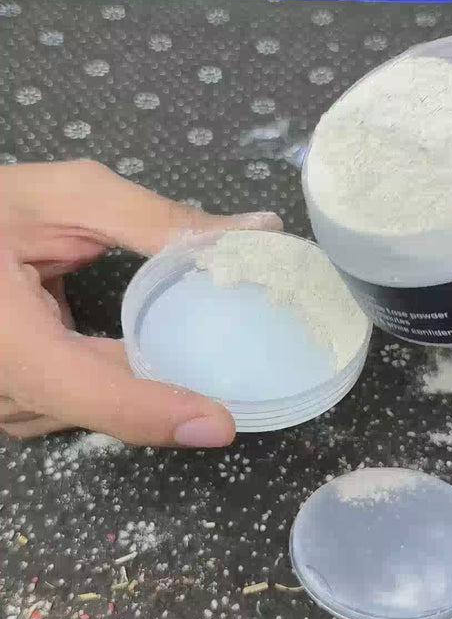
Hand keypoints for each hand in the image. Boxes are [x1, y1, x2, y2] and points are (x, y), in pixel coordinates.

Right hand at [0, 161, 280, 443]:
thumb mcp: (69, 195)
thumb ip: (158, 219)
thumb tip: (259, 231)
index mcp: (0, 329)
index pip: (80, 386)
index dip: (149, 410)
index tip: (218, 423)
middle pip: (92, 406)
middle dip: (161, 394)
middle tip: (233, 380)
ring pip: (81, 413)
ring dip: (131, 387)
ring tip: (184, 360)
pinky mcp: (3, 401)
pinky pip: (65, 407)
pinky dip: (104, 383)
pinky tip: (135, 356)